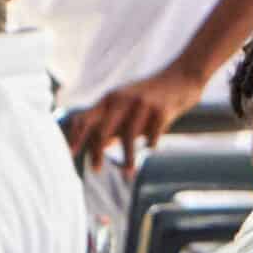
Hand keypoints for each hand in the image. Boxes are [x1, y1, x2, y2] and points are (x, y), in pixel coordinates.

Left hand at [64, 65, 210, 173]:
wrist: (181, 78)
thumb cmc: (152, 97)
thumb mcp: (127, 106)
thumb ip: (115, 123)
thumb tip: (101, 145)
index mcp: (110, 99)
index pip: (86, 118)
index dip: (76, 136)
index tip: (70, 154)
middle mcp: (122, 99)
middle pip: (102, 129)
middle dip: (97, 152)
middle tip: (95, 170)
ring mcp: (141, 104)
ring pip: (129, 136)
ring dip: (128, 158)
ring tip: (129, 174)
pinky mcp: (161, 110)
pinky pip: (152, 135)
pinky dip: (151, 143)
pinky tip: (152, 147)